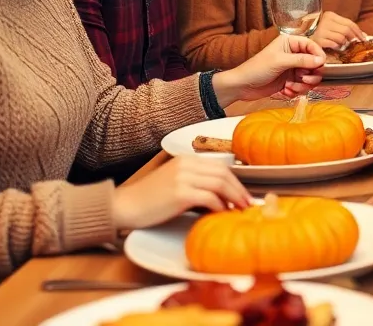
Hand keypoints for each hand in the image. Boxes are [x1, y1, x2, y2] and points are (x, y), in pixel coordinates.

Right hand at [112, 156, 250, 230]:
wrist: (124, 207)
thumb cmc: (148, 199)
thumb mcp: (174, 182)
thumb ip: (194, 182)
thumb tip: (220, 197)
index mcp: (186, 159)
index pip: (219, 166)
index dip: (235, 180)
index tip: (243, 193)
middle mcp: (186, 164)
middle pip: (223, 173)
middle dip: (239, 188)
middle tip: (247, 203)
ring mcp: (183, 177)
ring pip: (219, 183)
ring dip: (233, 197)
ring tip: (239, 209)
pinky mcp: (179, 193)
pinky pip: (208, 197)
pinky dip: (219, 206)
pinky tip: (222, 213)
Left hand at [212, 34, 325, 105]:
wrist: (242, 86)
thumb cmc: (256, 69)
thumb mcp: (280, 62)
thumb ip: (302, 60)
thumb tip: (321, 60)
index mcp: (290, 43)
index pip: (312, 46)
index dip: (318, 56)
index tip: (320, 65)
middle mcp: (293, 55)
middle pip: (315, 64)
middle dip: (310, 75)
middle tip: (303, 80)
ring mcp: (292, 69)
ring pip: (310, 77)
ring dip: (302, 85)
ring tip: (290, 88)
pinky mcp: (290, 81)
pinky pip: (302, 87)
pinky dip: (296, 91)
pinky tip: (285, 91)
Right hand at [311, 11, 365, 48]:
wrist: (300, 36)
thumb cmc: (318, 32)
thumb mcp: (332, 26)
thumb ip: (346, 28)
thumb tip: (363, 36)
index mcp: (330, 15)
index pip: (350, 23)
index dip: (359, 32)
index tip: (363, 39)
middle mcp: (325, 21)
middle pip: (347, 30)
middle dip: (352, 38)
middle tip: (353, 44)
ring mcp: (321, 31)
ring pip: (341, 38)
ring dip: (343, 44)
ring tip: (341, 45)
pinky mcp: (317, 40)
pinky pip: (333, 44)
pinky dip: (336, 47)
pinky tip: (334, 47)